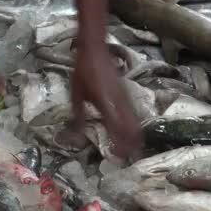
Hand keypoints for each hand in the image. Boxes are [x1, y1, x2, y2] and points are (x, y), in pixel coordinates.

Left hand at [71, 42, 141, 158]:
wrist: (95, 50)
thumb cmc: (82, 72)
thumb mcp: (75, 96)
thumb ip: (77, 118)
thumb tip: (74, 137)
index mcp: (105, 103)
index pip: (116, 129)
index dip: (119, 146)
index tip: (117, 159)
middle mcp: (120, 102)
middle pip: (133, 129)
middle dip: (132, 146)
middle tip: (127, 160)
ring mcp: (126, 97)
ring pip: (137, 122)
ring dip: (135, 138)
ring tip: (132, 152)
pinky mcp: (128, 94)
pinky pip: (135, 114)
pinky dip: (135, 127)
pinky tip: (131, 135)